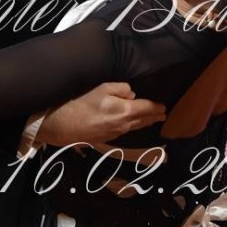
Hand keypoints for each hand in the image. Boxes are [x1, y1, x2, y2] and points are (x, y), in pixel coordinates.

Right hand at [36, 83, 166, 146]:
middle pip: (144, 120)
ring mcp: (116, 134)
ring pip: (135, 127)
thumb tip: (132, 94)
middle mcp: (124, 125)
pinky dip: (132, 126)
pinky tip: (132, 124)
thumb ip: (121, 88)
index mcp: (125, 111)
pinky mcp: (107, 138)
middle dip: (154, 116)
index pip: (147, 108)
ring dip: (144, 122)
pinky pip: (125, 131)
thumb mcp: (101, 88)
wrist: (62, 126)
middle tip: (163, 114)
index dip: (157, 107)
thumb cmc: (80, 104)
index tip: (164, 106)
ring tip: (152, 120)